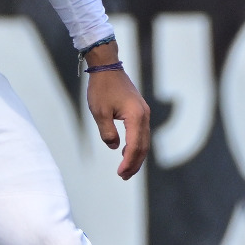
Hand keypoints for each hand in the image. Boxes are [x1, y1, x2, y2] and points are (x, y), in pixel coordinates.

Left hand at [86, 50, 150, 179]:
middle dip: (134, 163)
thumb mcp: (100, 112)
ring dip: (136, 156)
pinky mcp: (140, 111)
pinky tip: (126, 152)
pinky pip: (141, 133)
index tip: (120, 173)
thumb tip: (115, 147)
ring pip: (144, 141)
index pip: (135, 146)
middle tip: (123, 176)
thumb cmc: (102, 88)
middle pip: (143, 146)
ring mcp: (144, 113)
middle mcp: (144, 116)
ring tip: (126, 170)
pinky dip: (136, 146)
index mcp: (136, 117)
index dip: (128, 162)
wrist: (107, 67)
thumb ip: (107, 132)